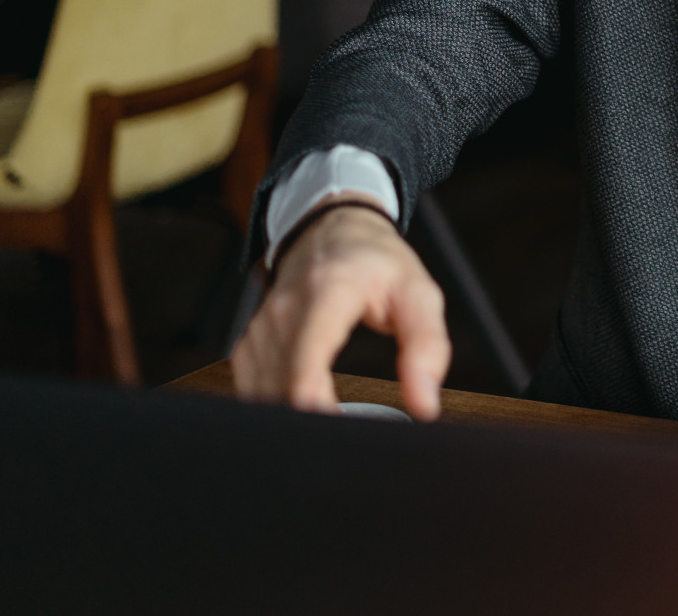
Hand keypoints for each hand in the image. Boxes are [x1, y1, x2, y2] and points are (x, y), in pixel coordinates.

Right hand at [231, 197, 450, 420]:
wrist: (331, 229)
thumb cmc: (379, 264)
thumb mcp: (419, 293)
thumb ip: (428, 347)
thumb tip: (425, 405)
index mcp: (327, 292)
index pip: (304, 365)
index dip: (316, 411)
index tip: (344, 438)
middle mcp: (283, 311)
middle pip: (280, 392)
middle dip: (310, 428)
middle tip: (348, 450)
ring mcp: (260, 328)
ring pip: (263, 398)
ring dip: (293, 424)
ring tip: (331, 438)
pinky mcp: (249, 344)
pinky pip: (253, 391)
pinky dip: (277, 411)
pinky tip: (306, 419)